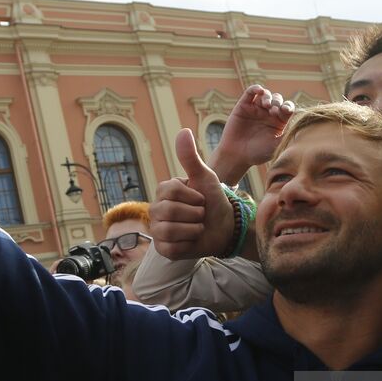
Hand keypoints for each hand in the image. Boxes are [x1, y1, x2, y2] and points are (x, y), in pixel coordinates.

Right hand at [150, 129, 233, 259]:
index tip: (201, 198)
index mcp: (163, 191)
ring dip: (193, 229)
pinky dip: (188, 243)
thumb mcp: (205, 177)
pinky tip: (192, 240)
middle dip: (194, 214)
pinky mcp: (163, 249)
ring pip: (169, 230)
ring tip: (198, 226)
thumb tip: (183, 131)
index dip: (193, 196)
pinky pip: (171, 247)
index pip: (171, 191)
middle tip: (201, 214)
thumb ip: (191, 157)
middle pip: (169, 211)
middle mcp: (156, 210)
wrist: (225, 227)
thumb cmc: (213, 200)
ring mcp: (157, 231)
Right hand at [207, 84, 294, 183]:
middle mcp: (268, 113)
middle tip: (273, 111)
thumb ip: (286, 136)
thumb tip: (301, 130)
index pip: (287, 109)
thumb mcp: (275, 146)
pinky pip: (250, 92)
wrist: (237, 155)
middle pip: (277, 100)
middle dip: (277, 103)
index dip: (288, 107)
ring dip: (268, 97)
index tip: (286, 111)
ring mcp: (256, 108)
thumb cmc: (257, 153)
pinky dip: (255, 88)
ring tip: (266, 105)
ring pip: (266, 95)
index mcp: (279, 122)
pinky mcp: (244, 105)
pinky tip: (260, 90)